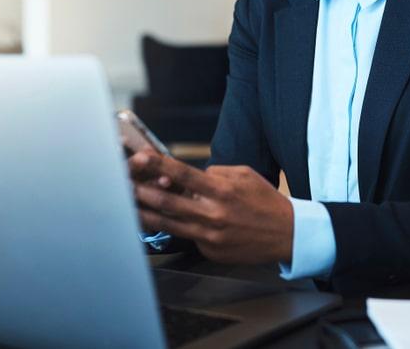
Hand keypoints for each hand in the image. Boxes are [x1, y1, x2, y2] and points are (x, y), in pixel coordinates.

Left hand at [128, 152, 292, 264]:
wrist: (287, 234)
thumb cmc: (265, 201)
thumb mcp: (244, 175)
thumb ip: (216, 174)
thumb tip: (192, 176)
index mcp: (222, 190)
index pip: (183, 174)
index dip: (158, 165)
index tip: (140, 157)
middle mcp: (213, 213)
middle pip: (168, 201)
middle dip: (141, 191)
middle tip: (122, 184)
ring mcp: (210, 235)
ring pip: (168, 223)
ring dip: (146, 212)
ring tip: (128, 205)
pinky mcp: (210, 250)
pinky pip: (188, 236)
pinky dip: (175, 227)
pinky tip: (160, 221)